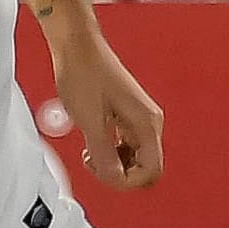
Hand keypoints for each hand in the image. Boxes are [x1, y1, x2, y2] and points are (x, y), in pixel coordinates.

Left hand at [50, 33, 165, 186]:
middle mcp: (149, 121)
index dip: (126, 180)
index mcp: (146, 123)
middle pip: (146, 167)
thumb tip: (115, 179)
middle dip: (120, 173)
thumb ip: (104, 155)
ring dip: (114, 163)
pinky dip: (111, 151)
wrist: (77, 46)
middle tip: (94, 161)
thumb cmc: (83, 73)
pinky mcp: (128, 115)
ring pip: (136, 158)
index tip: (103, 172)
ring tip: (91, 151)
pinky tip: (94, 143)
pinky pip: (126, 146)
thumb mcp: (90, 121)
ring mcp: (140, 118)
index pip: (151, 171)